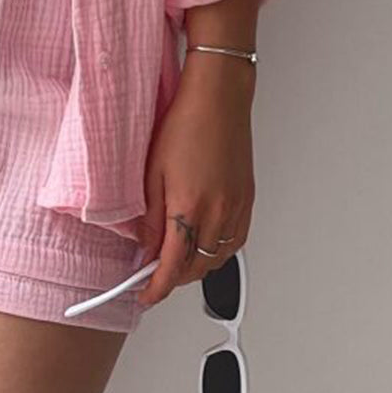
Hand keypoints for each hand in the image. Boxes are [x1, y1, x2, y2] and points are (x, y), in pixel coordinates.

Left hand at [124, 50, 255, 307]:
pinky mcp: (247, 199)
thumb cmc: (186, 123)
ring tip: (176, 259)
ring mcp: (237, 207)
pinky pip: (236, 241)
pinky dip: (219, 251)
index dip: (156, 287)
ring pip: (219, 258)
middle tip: (154, 274)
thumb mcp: (152, 169)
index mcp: (190, 206)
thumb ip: (148, 214)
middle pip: (197, 267)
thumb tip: (144, 244)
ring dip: (197, 267)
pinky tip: (205, 243)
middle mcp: (219, 212)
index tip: (145, 295)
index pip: (172, 265)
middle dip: (174, 279)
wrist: (219, 98)